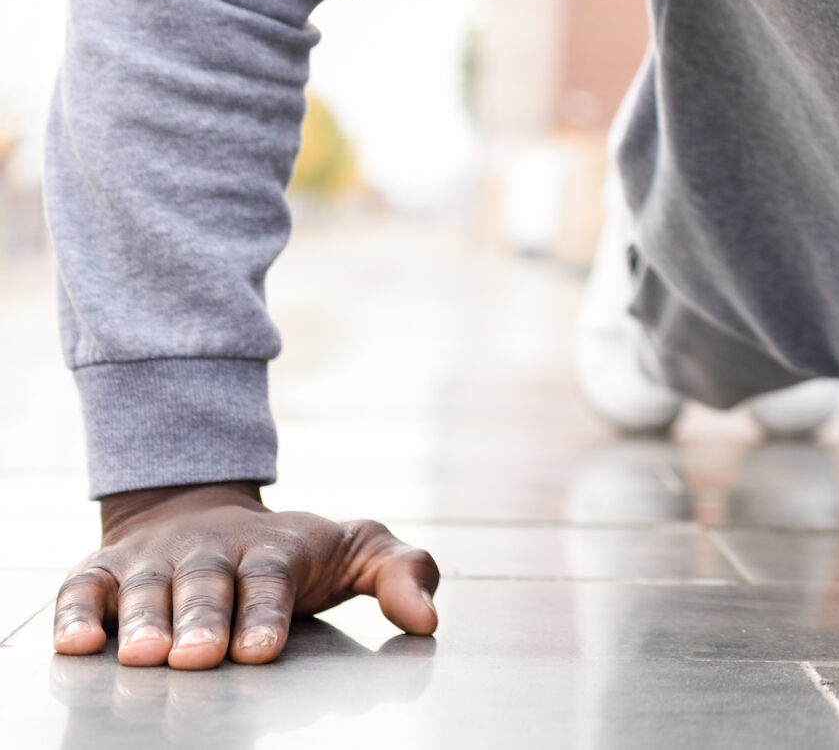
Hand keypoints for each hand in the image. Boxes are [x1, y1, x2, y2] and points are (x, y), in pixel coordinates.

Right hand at [53, 481, 439, 667]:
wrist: (204, 513)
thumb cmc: (292, 551)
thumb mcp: (356, 551)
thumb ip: (402, 574)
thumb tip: (429, 618)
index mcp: (272, 551)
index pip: (270, 580)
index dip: (265, 614)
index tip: (261, 651)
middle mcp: (210, 553)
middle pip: (206, 587)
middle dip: (204, 621)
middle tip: (201, 657)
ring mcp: (154, 561)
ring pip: (145, 591)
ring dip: (143, 622)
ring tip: (142, 656)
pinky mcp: (103, 572)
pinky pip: (83, 592)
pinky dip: (76, 615)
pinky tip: (76, 643)